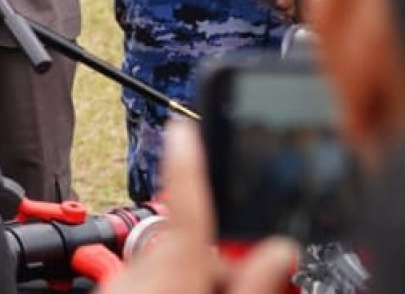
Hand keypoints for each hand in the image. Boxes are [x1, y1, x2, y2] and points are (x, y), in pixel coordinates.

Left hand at [99, 122, 298, 293]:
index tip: (182, 127)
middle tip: (235, 286)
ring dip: (192, 279)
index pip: (187, 201)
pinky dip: (168, 288)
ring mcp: (124, 283)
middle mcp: (144, 269)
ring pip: (169, 265)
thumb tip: (281, 249)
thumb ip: (254, 281)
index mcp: (177, 268)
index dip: (188, 161)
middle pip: (188, 244)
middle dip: (215, 260)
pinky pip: (147, 281)